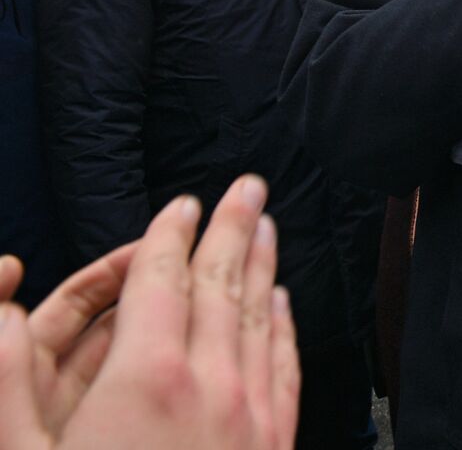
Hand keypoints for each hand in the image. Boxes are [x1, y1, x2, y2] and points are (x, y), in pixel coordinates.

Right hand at [0, 175, 299, 449]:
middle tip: (248, 188)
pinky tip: (283, 304)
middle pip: (222, 285)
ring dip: (262, 266)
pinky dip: (283, 326)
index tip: (182, 205)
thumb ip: (11, 381)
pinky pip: (283, 369)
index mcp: (146, 378)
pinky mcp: (275, 444)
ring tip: (266, 228)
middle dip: (232, 228)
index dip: (170, 236)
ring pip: (260, 319)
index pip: (161, 281)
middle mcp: (208, 386)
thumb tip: (6, 319)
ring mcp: (249, 415)